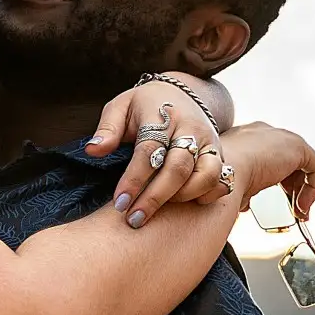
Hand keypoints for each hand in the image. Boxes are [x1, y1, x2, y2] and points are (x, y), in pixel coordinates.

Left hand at [87, 77, 228, 228]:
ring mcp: (210, 142)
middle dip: (155, 198)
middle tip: (133, 219)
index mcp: (163, 115)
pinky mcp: (220, 155)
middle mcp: (191, 129)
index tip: (119, 202)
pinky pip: (221, 181)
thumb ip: (108, 129)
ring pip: (206, 176)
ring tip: (156, 211)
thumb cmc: (144, 106)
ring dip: (181, 199)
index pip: (149, 150)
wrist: (182, 95)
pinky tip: (184, 206)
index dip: (134, 179)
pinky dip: (206, 197)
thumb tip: (93, 150)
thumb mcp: (121, 107)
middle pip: (178, 168)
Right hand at [219, 122, 314, 220]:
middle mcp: (262, 132)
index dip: (273, 181)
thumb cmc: (215, 182)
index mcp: (243, 138)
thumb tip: (244, 203)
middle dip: (291, 185)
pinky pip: (314, 168)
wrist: (219, 174)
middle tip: (291, 208)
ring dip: (301, 190)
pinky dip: (312, 189)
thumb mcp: (227, 184)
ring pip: (301, 165)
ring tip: (297, 211)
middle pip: (286, 159)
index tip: (274, 201)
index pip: (266, 157)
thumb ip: (240, 188)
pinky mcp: (297, 146)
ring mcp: (280, 137)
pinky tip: (301, 206)